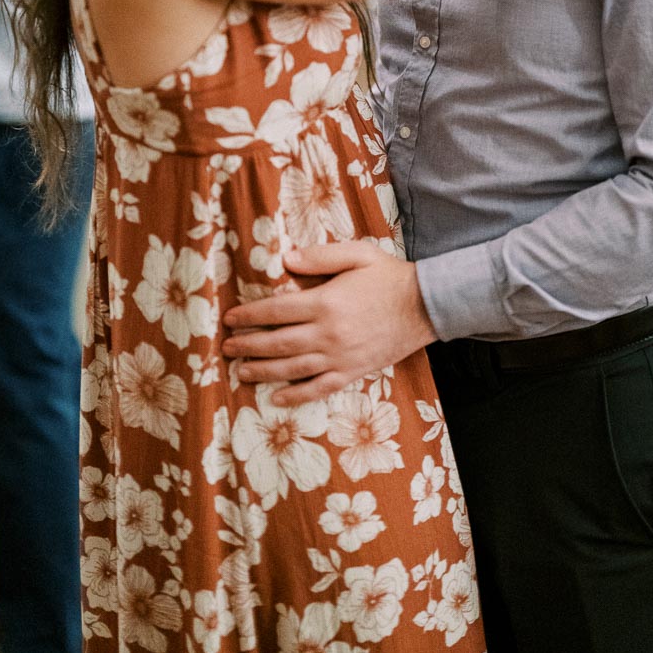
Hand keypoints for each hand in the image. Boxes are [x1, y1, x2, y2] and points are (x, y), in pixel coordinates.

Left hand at [222, 242, 436, 406]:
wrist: (425, 306)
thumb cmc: (389, 276)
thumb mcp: (357, 254)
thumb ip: (320, 256)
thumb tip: (285, 259)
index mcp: (326, 302)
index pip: (277, 311)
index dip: (250, 315)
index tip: (230, 318)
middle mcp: (328, 334)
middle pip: (278, 343)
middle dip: (248, 346)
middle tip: (226, 347)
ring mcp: (340, 357)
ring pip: (292, 369)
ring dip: (263, 371)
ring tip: (242, 371)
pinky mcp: (353, 372)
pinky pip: (319, 388)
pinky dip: (296, 395)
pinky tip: (277, 398)